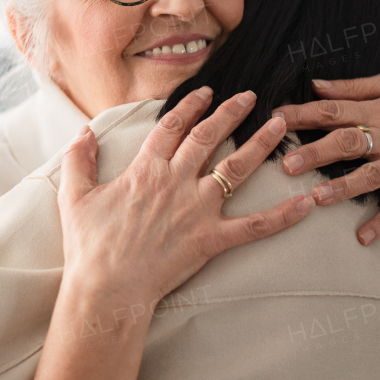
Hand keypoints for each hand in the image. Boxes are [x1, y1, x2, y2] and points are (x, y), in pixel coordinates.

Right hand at [58, 88, 314, 304]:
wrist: (107, 287)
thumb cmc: (89, 245)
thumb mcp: (74, 196)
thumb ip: (79, 160)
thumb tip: (83, 132)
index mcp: (145, 170)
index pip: (172, 127)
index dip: (190, 106)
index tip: (206, 92)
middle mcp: (175, 182)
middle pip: (208, 138)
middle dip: (231, 113)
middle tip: (250, 96)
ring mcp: (197, 210)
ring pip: (236, 169)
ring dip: (261, 144)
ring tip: (281, 124)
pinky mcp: (211, 239)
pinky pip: (254, 226)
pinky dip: (282, 216)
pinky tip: (305, 203)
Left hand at [271, 74, 379, 245]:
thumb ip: (352, 87)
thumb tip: (315, 85)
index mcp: (377, 111)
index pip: (333, 111)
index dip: (302, 114)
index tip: (273, 119)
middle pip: (347, 143)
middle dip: (316, 153)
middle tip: (286, 164)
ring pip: (371, 177)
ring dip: (344, 188)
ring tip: (316, 198)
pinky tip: (363, 238)